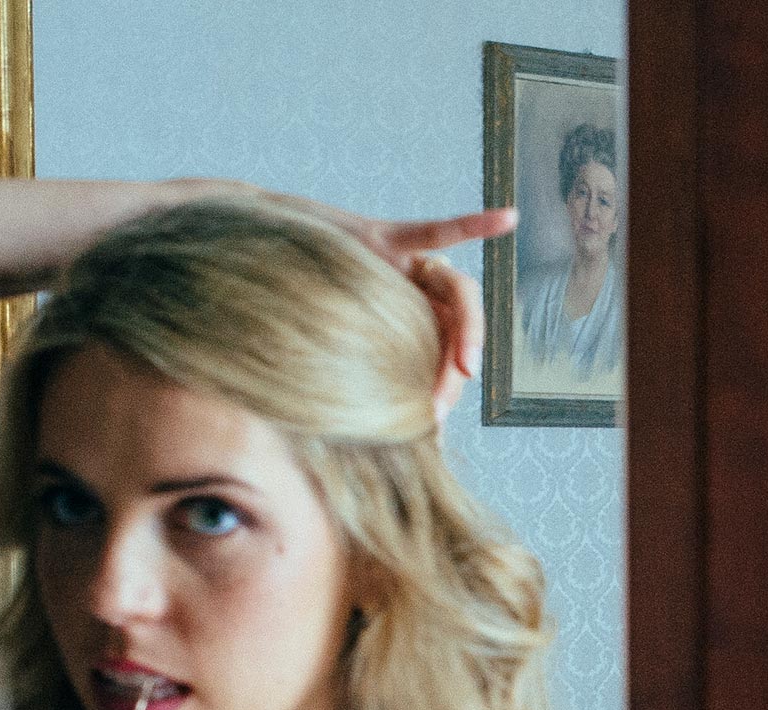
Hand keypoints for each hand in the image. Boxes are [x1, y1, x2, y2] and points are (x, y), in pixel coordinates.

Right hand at [299, 199, 515, 421]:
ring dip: (470, 328)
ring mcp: (406, 264)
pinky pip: (439, 231)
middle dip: (456, 366)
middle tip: (441, 404)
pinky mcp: (388, 236)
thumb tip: (381, 434)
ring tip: (467, 366)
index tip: (435, 419)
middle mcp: (414, 293)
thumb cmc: (290, 309)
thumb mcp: (326, 353)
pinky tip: (509, 219)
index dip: (448, 384)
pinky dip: (476, 226)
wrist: (259, 254)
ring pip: (457, 290)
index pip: (444, 352)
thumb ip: (353, 385)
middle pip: (457, 325)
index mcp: (406, 322)